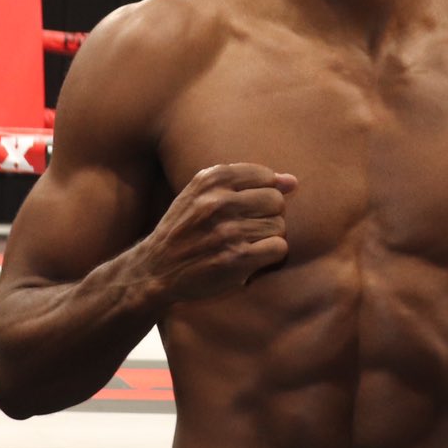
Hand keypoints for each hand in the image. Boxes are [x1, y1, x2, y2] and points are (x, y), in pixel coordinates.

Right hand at [131, 163, 295, 303]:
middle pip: (276, 201)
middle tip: (246, 229)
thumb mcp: (204, 195)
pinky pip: (279, 248)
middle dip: (267, 217)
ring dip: (267, 238)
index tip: (244, 209)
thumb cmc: (185, 229)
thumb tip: (293, 181)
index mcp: (211, 180)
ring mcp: (227, 230)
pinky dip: (269, 256)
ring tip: (244, 244)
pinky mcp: (236, 258)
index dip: (262, 194)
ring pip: (279, 226)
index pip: (266, 176)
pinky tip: (251, 258)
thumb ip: (248, 182)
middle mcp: (218, 202)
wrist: (154, 270)